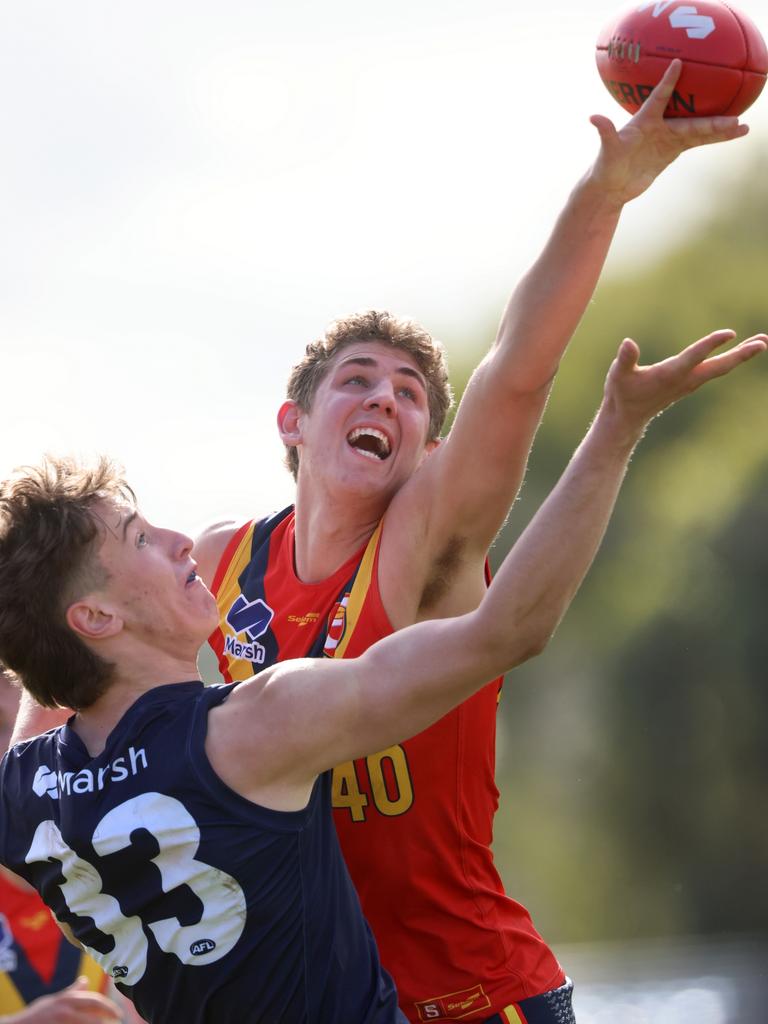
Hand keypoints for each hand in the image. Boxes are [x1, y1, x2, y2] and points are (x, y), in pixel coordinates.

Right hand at [4, 976, 122, 1022]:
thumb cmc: (37, 1014)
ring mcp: (63, 1022)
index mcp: (68, 1000)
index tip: (118, 1014)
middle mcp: (67, 1011)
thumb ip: (72, 992)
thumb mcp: (55, 1000)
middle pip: (94, 1017)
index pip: (95, 1001)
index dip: (109, 1007)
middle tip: (118, 1021)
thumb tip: (85, 981)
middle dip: (108, 1018)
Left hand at [588, 60, 748, 204]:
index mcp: (644, 121)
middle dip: (713, 119)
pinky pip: (697, 142)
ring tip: (742, 126)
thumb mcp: (607, 151)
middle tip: (734, 117)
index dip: (668, 81)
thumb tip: (593, 117)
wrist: (611, 187)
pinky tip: (732, 135)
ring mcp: (668, 137)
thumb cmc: (606, 167)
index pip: (659, 97)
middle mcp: (659, 125)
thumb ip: (604, 132)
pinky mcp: (672, 150)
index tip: (678, 63)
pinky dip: (714, 139)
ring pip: (699, 131)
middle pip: (690, 120)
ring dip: (720, 129)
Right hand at [601, 329, 767, 439]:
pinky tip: (736, 354)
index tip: (730, 333)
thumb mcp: (618, 375)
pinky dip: (729, 360)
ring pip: (721, 368)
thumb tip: (628, 343)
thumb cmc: (622, 395)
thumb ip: (625, 359)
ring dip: (741, 355)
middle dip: (741, 354)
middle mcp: (685, 380)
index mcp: (670, 375)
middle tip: (764, 342)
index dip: (711, 344)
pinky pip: (715, 370)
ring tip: (761, 342)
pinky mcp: (689, 384)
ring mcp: (690, 383)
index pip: (695, 357)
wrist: (626, 418)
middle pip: (720, 366)